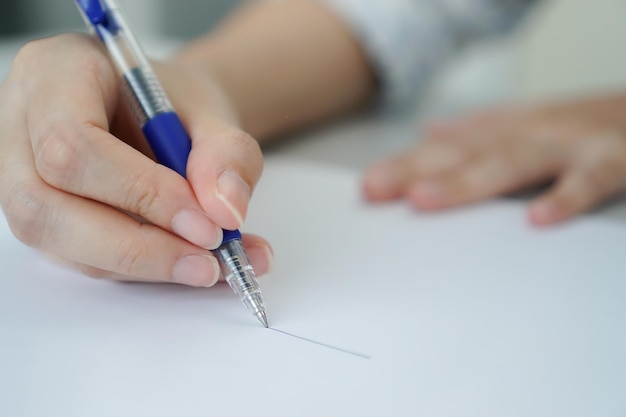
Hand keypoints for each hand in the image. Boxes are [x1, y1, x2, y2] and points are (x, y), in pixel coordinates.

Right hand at [0, 33, 271, 284]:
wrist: (162, 116)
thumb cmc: (173, 103)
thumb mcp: (212, 112)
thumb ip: (227, 154)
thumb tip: (226, 212)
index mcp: (55, 72)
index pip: (73, 143)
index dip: (140, 192)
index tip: (206, 223)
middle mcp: (20, 126)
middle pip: (47, 205)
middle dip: (138, 246)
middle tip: (210, 261)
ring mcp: (17, 177)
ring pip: (61, 243)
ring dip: (143, 266)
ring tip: (211, 265)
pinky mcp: (42, 218)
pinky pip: (82, 259)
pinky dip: (143, 270)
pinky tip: (190, 262)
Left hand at [363, 96, 625, 224]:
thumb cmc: (583, 124)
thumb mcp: (523, 124)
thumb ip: (476, 131)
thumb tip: (428, 133)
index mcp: (507, 132)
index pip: (446, 151)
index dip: (405, 166)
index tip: (367, 188)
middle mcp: (529, 134)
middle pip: (466, 155)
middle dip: (418, 171)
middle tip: (377, 190)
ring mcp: (568, 146)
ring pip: (512, 163)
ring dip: (468, 181)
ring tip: (426, 199)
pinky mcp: (613, 161)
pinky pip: (588, 180)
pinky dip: (565, 196)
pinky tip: (538, 219)